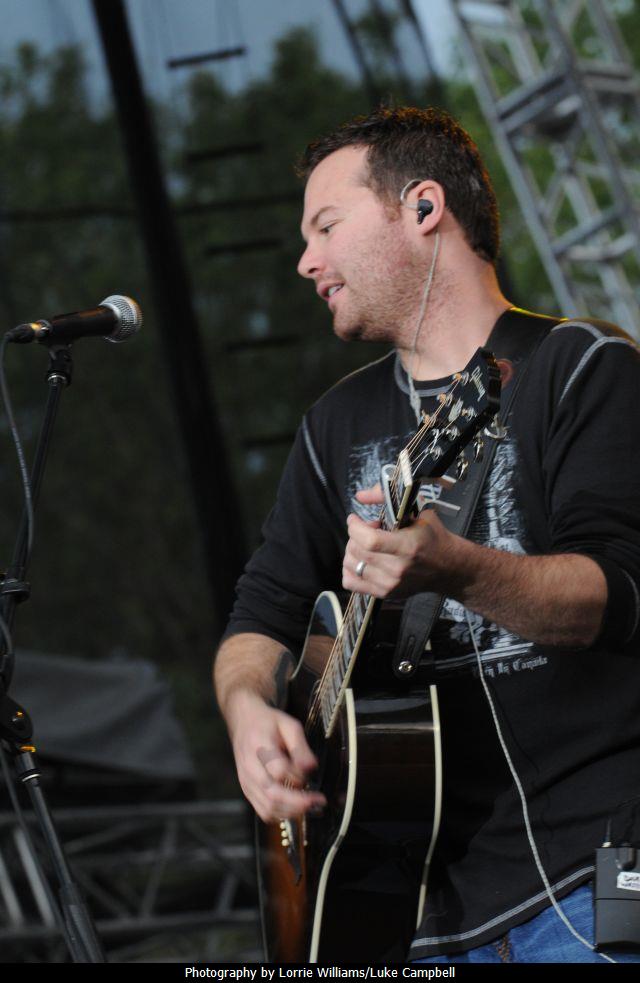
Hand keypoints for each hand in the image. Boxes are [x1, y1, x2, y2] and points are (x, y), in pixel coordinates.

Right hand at [226, 690, 325, 821]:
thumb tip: (311, 768)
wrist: (244, 722)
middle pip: (272, 794)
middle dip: (298, 803)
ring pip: (267, 807)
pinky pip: (263, 810)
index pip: (279, 770)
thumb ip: (301, 747)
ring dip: (291, 811)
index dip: (298, 775)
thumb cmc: (267, 723)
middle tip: (317, 801)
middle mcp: (250, 767)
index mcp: (259, 745)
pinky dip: (280, 814)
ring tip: (309, 805)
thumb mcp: (289, 725)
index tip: (310, 773)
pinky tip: (293, 807)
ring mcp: (247, 781)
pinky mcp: (247, 790)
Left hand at [342, 484, 458, 598]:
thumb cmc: (433, 536)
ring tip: (366, 545)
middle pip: (357, 552)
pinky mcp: (385, 594)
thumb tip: (360, 496)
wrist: (448, 568)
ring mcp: (390, 585)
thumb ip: (386, 497)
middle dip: (354, 535)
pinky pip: (351, 583)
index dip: (355, 527)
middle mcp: (397, 569)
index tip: (355, 518)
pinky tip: (362, 560)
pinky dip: (350, 569)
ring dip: (352, 550)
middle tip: (367, 530)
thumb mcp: (417, 510)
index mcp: (407, 547)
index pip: (369, 541)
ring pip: (351, 566)